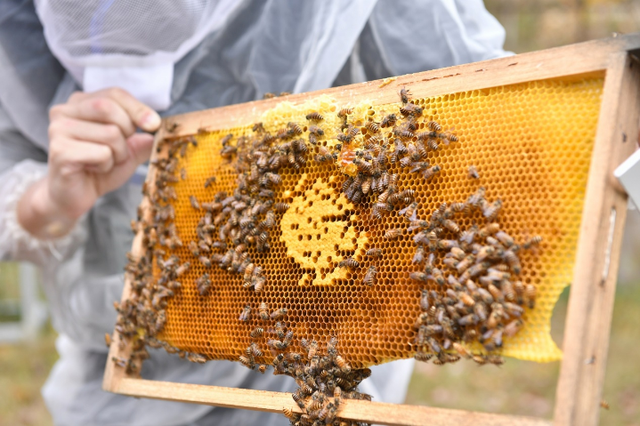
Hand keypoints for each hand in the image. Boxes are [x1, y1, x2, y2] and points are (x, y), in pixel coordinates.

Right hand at [18, 88, 160, 238]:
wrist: (72, 197)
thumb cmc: (98, 170)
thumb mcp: (127, 152)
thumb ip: (141, 140)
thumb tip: (155, 126)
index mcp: (79, 103)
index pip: (114, 93)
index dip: (138, 108)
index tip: (155, 124)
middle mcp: (64, 111)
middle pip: (109, 107)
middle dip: (126, 131)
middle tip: (120, 151)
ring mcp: (58, 130)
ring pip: (111, 133)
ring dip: (118, 154)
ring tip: (103, 162)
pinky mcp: (59, 150)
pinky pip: (102, 153)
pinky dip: (107, 165)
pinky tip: (92, 169)